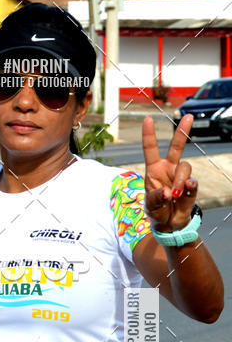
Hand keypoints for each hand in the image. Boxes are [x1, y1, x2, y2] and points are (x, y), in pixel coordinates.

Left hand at [142, 114, 197, 232]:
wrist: (168, 223)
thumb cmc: (156, 210)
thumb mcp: (151, 206)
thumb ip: (156, 198)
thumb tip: (168, 193)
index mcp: (154, 170)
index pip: (151, 149)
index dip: (149, 135)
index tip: (148, 119)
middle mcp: (168, 169)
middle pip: (177, 147)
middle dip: (182, 132)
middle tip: (189, 117)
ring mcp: (180, 176)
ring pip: (185, 168)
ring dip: (179, 180)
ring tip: (174, 194)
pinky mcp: (191, 186)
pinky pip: (193, 182)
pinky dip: (189, 187)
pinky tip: (183, 192)